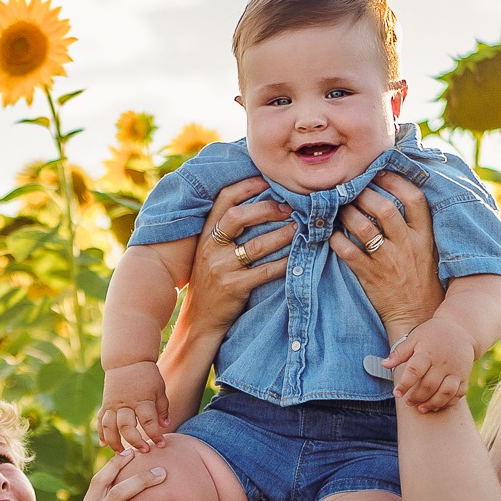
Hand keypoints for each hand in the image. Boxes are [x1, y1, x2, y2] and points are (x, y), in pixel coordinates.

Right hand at [98, 360, 169, 450]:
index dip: (155, 435)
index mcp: (142, 400)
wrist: (127, 360)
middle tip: (143, 451)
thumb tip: (165, 426)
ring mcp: (113, 405)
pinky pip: (100, 421)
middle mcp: (126, 404)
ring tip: (120, 454)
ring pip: (109, 427)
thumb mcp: (160, 390)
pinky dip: (101, 433)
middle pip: (126, 427)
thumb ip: (162, 409)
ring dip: (114, 442)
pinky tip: (104, 444)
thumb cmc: (147, 376)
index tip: (161, 445)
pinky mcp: (105, 405)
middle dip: (135, 441)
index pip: (148, 422)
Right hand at [182, 177, 293, 344]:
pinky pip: (265, 271)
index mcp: (206, 235)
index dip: (246, 186)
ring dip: (282, 235)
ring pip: (256, 245)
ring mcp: (221, 268)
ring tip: (300, 228)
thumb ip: (226, 233)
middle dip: (266, 208)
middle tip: (289, 207)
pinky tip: (297, 258)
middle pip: (238, 217)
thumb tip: (259, 207)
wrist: (200, 320)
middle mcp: (210, 248)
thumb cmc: (212, 282)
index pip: (224, 200)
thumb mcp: (210, 253)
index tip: (268, 180)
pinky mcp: (234, 287)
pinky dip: (284, 263)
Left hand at [331, 173, 442, 340]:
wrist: (417, 317)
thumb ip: (414, 224)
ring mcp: (388, 261)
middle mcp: (407, 246)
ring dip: (347, 213)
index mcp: (424, 236)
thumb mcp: (427, 248)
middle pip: (384, 208)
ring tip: (339, 208)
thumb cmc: (420, 279)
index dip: (395, 181)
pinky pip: (347, 252)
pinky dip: (335, 239)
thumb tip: (396, 193)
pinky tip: (331, 233)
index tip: (379, 172)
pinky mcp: (370, 276)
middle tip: (351, 189)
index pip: (414, 199)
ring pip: (363, 227)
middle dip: (364, 193)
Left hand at [386, 317, 476, 413]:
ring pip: (446, 392)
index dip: (405, 384)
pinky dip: (448, 403)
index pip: (415, 370)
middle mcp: (443, 363)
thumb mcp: (415, 338)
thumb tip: (384, 364)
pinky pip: (459, 394)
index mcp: (428, 353)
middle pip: (429, 385)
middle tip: (408, 402)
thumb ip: (400, 352)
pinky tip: (437, 406)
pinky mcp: (464, 376)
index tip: (397, 393)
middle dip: (417, 397)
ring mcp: (456, 371)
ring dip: (433, 404)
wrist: (461, 329)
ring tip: (421, 409)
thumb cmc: (432, 335)